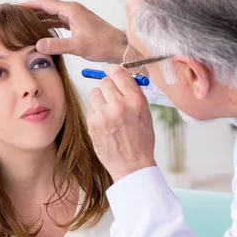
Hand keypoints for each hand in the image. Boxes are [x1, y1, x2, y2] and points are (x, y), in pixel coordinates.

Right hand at [23, 0, 126, 63]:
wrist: (118, 47)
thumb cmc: (103, 44)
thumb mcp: (78, 46)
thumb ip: (57, 45)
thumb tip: (38, 45)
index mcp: (71, 10)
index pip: (45, 3)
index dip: (30, 5)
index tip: (16, 7)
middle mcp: (73, 10)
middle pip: (47, 6)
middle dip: (32, 9)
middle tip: (17, 15)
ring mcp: (76, 16)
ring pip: (53, 13)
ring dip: (40, 17)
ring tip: (25, 22)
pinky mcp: (78, 23)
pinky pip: (59, 20)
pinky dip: (49, 23)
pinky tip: (42, 29)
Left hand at [87, 64, 156, 181]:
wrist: (132, 165)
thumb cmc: (141, 140)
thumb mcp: (145, 113)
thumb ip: (133, 93)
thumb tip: (121, 77)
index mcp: (135, 100)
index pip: (118, 72)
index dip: (113, 71)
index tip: (110, 72)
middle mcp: (119, 105)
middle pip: (104, 81)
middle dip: (108, 87)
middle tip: (112, 96)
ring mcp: (104, 115)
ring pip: (95, 93)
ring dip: (100, 99)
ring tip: (109, 111)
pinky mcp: (93, 124)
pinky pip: (90, 107)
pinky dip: (96, 110)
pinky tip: (104, 121)